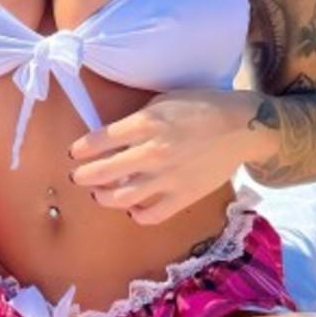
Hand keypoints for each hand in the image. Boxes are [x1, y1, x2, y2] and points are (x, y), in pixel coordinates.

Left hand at [68, 88, 269, 225]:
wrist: (240, 126)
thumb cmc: (201, 107)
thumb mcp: (163, 101)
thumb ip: (136, 120)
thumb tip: (111, 136)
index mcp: (146, 124)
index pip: (99, 141)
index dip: (81, 149)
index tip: (75, 153)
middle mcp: (152, 152)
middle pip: (103, 172)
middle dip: (83, 176)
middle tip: (78, 177)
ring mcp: (167, 178)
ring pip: (121, 198)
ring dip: (103, 197)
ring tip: (99, 194)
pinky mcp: (183, 196)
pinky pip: (151, 215)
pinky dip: (136, 214)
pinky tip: (132, 208)